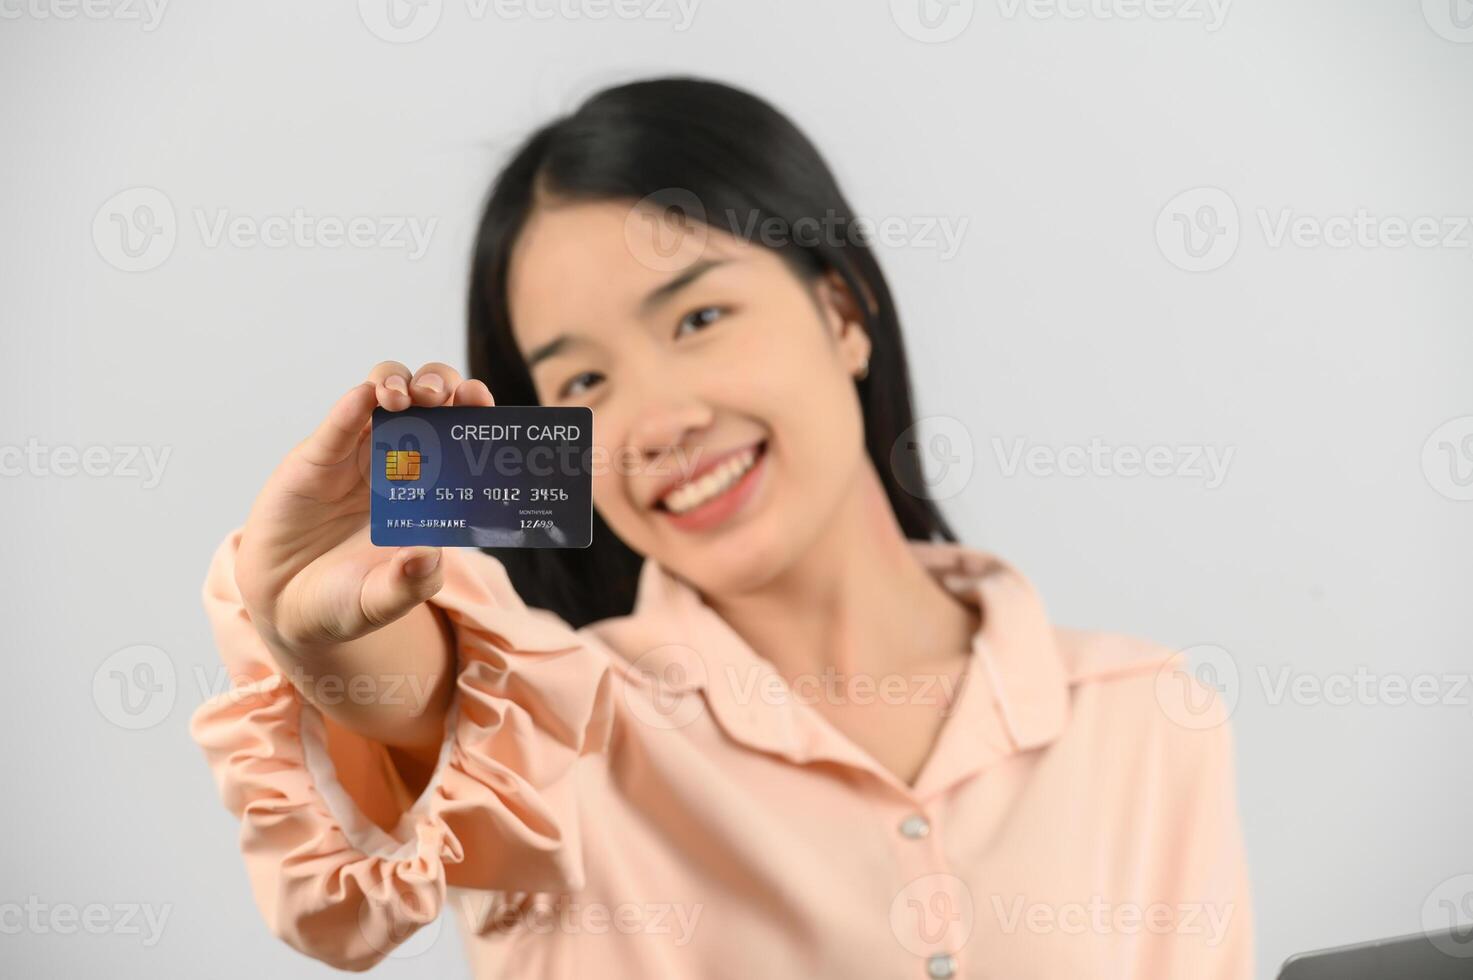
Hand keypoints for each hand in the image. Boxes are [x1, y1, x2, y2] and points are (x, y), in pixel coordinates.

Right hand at [234, 361, 493, 653]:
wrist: (284, 606)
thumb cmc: (345, 599)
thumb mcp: (383, 601)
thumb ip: (411, 583)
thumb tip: (431, 556)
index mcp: (430, 488)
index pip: (460, 436)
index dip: (474, 414)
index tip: (484, 405)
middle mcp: (397, 461)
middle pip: (426, 400)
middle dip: (441, 384)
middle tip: (446, 396)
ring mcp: (355, 454)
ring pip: (380, 394)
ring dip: (398, 383)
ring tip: (405, 399)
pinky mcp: (316, 458)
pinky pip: (336, 425)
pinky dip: (351, 407)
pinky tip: (363, 398)